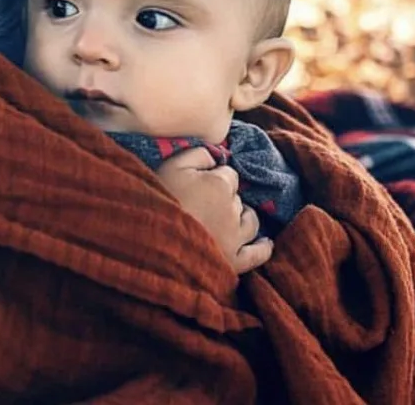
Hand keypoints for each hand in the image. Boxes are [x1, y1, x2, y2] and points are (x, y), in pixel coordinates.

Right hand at [157, 146, 272, 274]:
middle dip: (225, 198)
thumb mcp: (172, 165)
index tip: (199, 183)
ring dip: (242, 217)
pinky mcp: (234, 262)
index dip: (215, 177)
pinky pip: (257, 255)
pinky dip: (263, 248)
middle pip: (238, 198)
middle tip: (203, 203)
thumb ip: (198, 153)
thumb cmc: (159, 197)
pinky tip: (266, 243)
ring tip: (226, 218)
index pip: (229, 174)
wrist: (149, 237)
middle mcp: (233, 210)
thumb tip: (216, 154)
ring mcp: (235, 238)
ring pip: (250, 222)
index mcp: (220, 185)